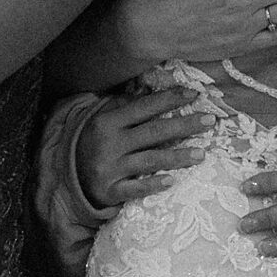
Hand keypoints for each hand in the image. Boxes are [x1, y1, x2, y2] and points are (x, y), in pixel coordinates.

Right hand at [30, 87, 203, 276]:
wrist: (66, 178)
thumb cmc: (92, 142)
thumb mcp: (103, 118)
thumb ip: (125, 104)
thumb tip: (149, 84)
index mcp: (108, 121)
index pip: (144, 107)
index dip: (170, 99)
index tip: (194, 94)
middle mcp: (109, 144)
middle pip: (154, 132)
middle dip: (184, 125)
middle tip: (211, 120)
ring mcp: (110, 169)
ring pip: (151, 160)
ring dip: (179, 156)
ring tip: (203, 153)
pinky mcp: (111, 192)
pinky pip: (137, 189)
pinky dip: (155, 184)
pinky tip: (173, 181)